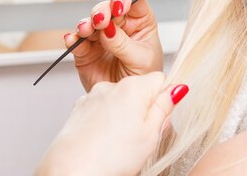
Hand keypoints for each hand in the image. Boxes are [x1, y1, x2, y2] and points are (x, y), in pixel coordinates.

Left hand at [36, 72, 188, 175]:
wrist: (71, 169)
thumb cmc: (110, 157)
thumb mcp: (151, 135)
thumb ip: (164, 108)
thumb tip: (176, 89)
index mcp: (134, 88)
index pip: (160, 79)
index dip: (163, 99)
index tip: (160, 117)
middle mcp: (112, 86)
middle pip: (138, 90)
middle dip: (143, 108)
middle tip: (140, 136)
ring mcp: (93, 96)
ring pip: (118, 100)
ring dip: (123, 114)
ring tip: (118, 142)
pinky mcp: (80, 107)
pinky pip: (101, 108)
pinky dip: (104, 120)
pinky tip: (103, 140)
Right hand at [63, 0, 163, 91]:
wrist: (128, 102)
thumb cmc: (144, 78)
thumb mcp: (141, 61)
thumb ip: (124, 44)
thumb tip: (109, 29)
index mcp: (140, 22)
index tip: (119, 5)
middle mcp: (120, 25)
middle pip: (108, 7)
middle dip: (102, 11)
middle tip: (101, 21)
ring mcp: (101, 37)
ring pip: (90, 21)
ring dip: (86, 23)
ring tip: (86, 31)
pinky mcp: (86, 51)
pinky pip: (76, 41)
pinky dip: (72, 39)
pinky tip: (72, 40)